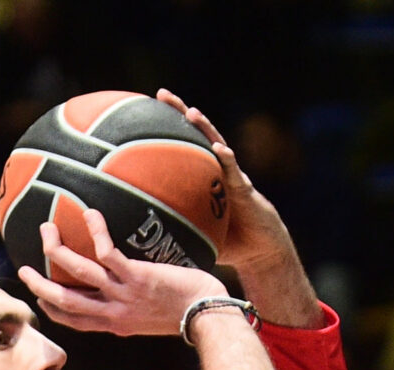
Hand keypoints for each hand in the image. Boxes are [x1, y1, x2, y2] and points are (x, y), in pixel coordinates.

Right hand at [17, 208, 224, 335]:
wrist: (208, 314)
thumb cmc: (188, 311)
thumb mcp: (154, 317)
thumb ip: (136, 305)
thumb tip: (132, 290)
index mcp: (115, 323)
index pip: (73, 320)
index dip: (52, 309)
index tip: (40, 297)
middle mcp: (113, 311)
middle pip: (63, 300)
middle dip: (40, 285)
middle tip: (23, 269)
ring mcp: (123, 294)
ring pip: (77, 273)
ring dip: (56, 251)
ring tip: (47, 229)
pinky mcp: (136, 276)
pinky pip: (106, 252)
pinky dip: (95, 231)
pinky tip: (89, 213)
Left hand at [154, 89, 295, 276]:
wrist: (259, 251)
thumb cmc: (224, 242)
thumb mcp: (190, 234)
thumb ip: (168, 229)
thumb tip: (135, 241)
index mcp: (200, 178)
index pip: (179, 146)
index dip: (163, 129)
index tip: (141, 110)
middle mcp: (215, 170)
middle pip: (195, 135)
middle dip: (180, 112)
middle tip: (162, 93)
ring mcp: (231, 176)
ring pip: (217, 145)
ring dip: (205, 127)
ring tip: (191, 112)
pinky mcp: (245, 189)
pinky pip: (235, 171)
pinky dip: (227, 158)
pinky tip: (219, 147)